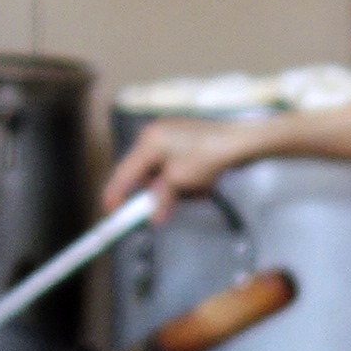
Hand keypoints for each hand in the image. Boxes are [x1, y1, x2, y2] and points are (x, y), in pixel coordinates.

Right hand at [102, 115, 260, 214]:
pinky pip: (176, 164)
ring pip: (162, 170)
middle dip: (156, 192)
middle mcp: (154, 134)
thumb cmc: (206, 156)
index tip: (110, 211)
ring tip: (195, 190)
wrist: (241, 140)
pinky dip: (184, 178)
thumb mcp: (179, 181)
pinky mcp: (187, 138)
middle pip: (143, 172)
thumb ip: (161, 199)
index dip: (116, 193)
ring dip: (174, 186)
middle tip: (164, 208)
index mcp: (148, 141)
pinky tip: (202, 182)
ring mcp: (171, 133)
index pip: (124, 172)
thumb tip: (153, 217)